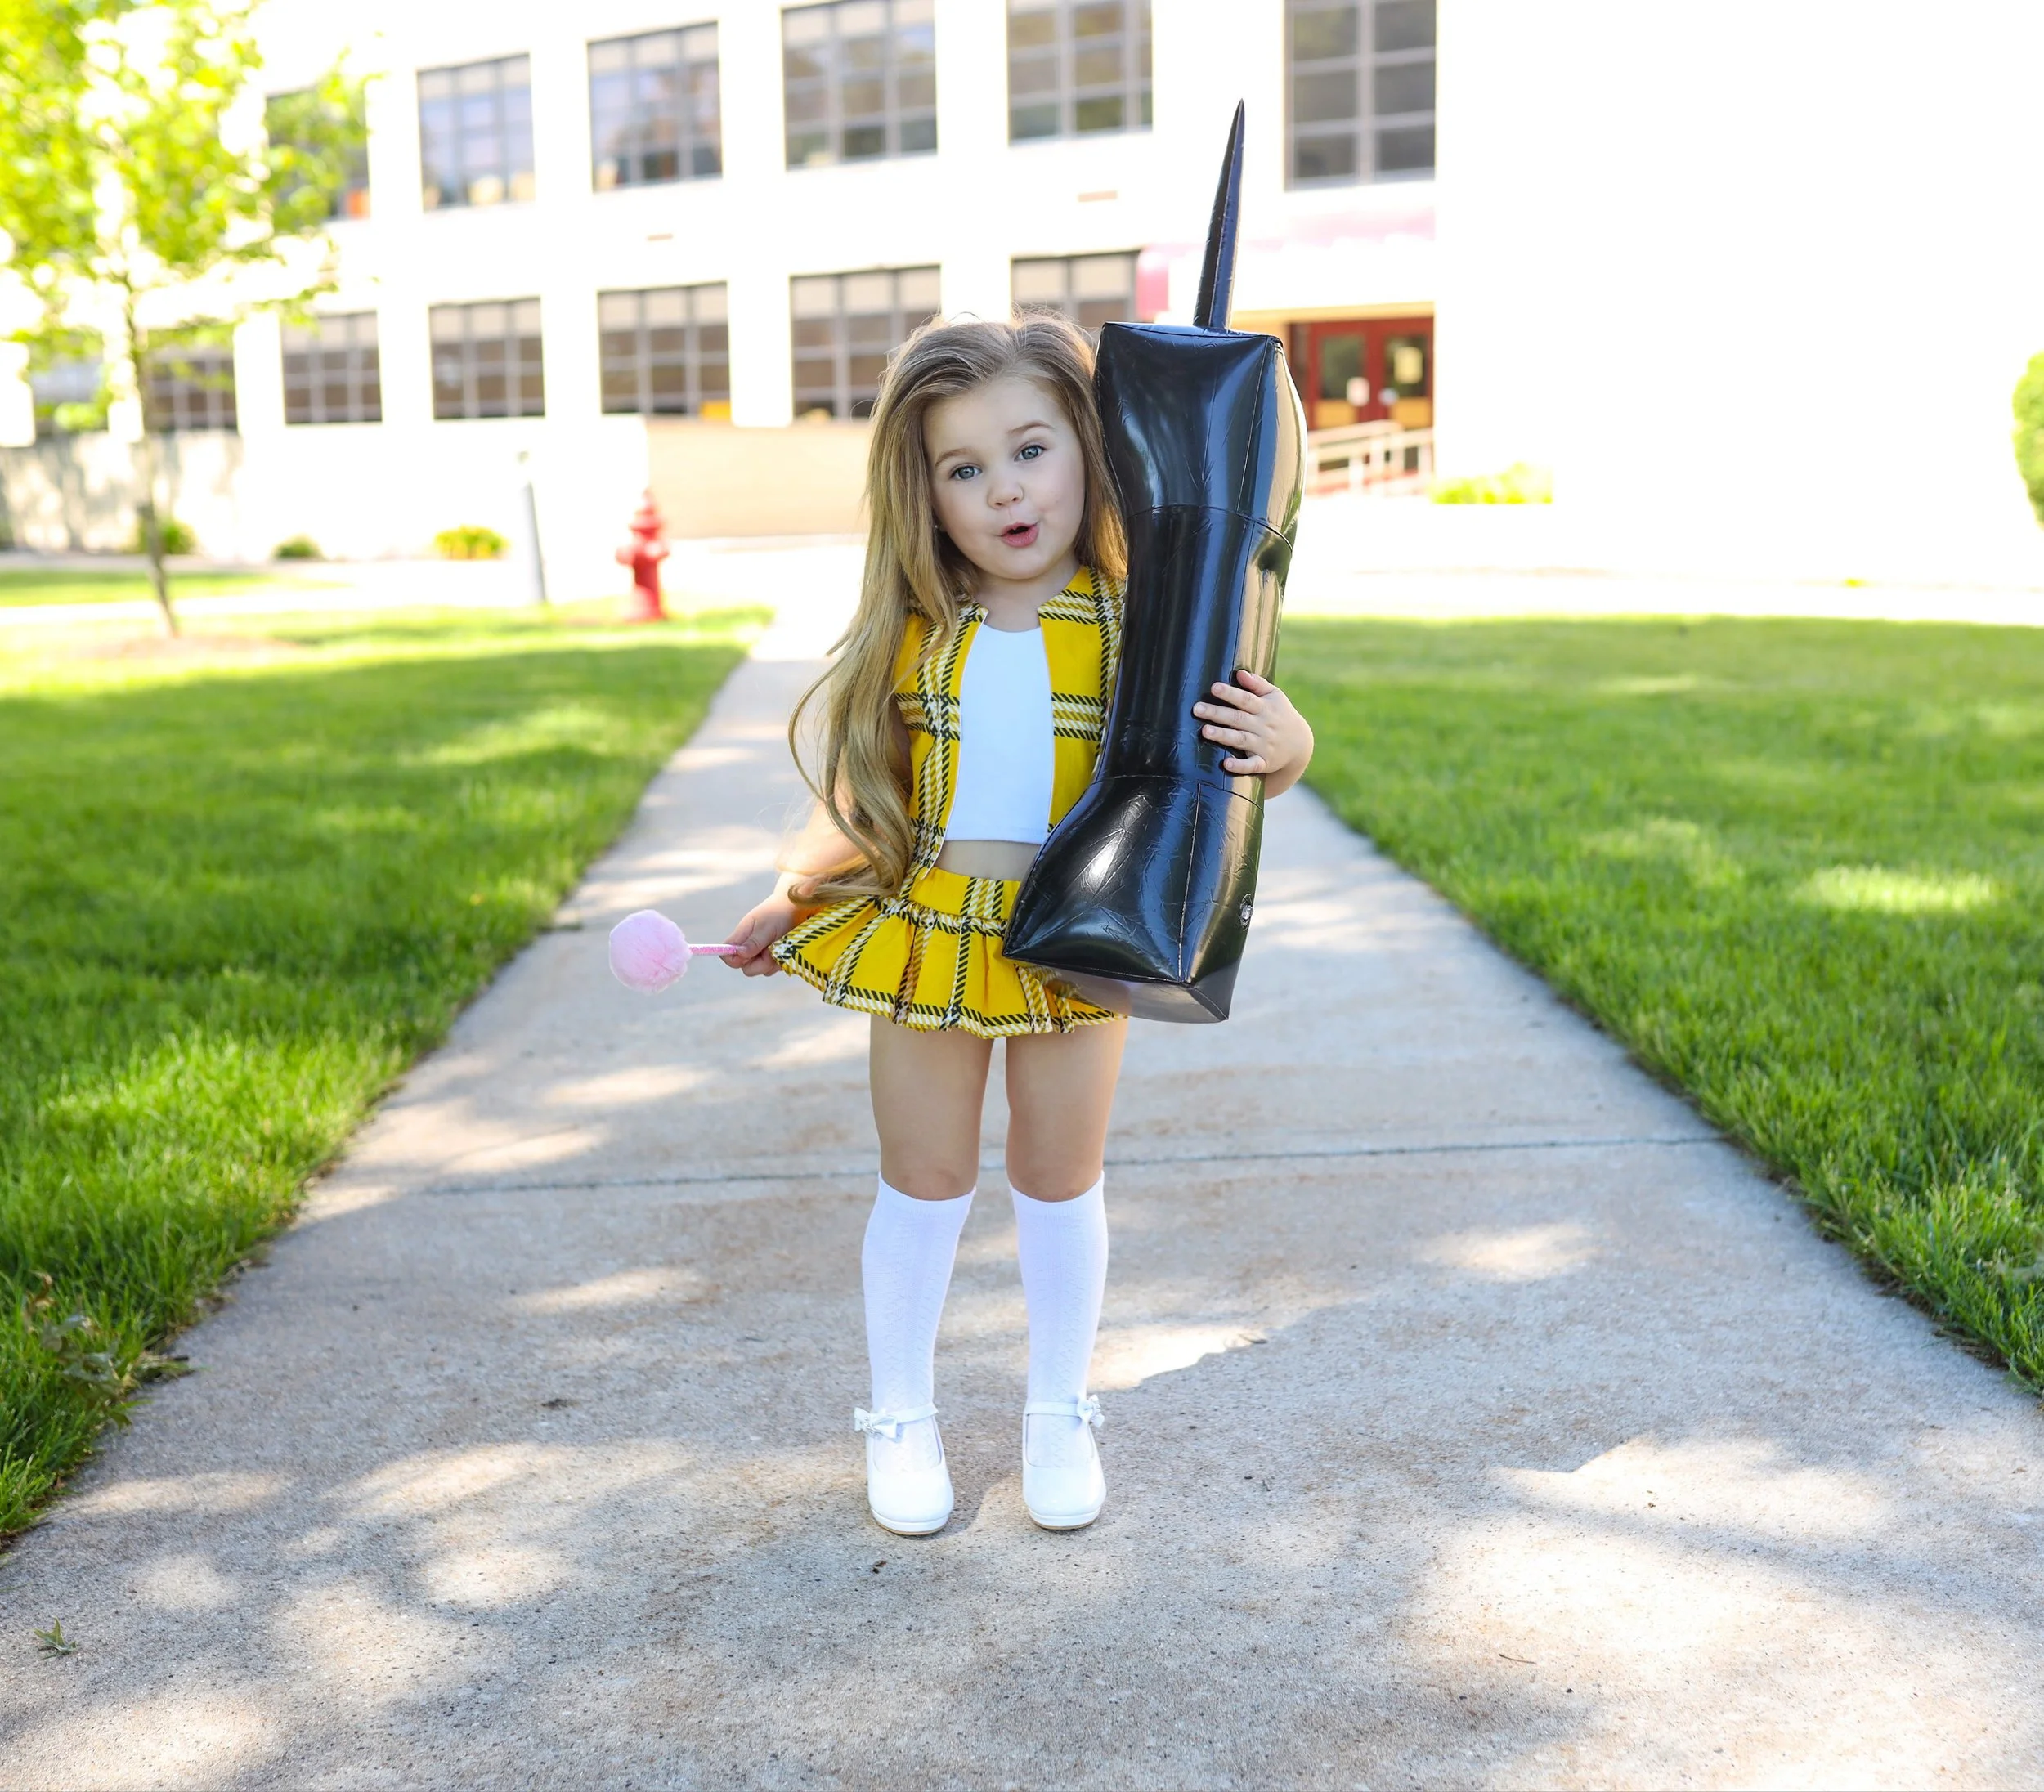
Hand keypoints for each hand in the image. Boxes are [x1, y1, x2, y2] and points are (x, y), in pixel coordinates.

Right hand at [723, 882, 803, 977]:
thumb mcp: (767, 927)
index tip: (748, 956)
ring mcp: (762, 953)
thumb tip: (739, 953)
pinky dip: (781, 962)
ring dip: (773, 962)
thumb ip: (754, 942)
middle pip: (745, 968)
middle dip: (760, 964)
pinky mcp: (774, 957)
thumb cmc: (780, 912)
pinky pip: (774, 968)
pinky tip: (788, 950)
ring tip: (782, 946)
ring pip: (762, 970)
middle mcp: (750, 946)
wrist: (798, 907)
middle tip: (771, 950)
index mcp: (743, 935)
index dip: (733, 959)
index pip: (725, 953)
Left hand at [1192, 670, 1315, 794]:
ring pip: (1241, 740)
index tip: (1214, 687)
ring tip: (1205, 731)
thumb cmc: (1281, 715)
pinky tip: (1226, 764)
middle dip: (1217, 713)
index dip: (1230, 693)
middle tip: (1197, 709)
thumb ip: (1257, 684)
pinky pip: (1252, 765)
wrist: (1299, 745)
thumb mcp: (1275, 697)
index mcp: (1265, 708)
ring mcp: (1264, 745)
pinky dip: (1240, 766)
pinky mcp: (1263, 763)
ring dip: (1223, 736)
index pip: (1246, 699)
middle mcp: (1263, 726)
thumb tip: (1240, 673)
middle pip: (1238, 718)